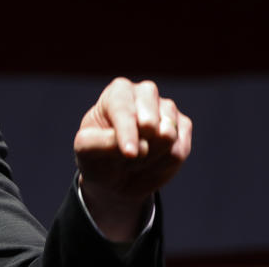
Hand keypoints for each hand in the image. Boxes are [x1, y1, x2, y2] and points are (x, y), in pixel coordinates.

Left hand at [74, 77, 192, 240]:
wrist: (116, 176)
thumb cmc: (97, 156)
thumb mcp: (86, 150)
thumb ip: (104, 144)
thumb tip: (140, 147)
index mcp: (118, 92)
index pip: (124, 109)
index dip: (128, 133)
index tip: (130, 153)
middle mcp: (144, 93)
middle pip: (150, 120)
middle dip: (139, 147)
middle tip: (127, 158)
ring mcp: (166, 109)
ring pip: (168, 135)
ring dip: (151, 157)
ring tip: (135, 161)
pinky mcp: (182, 127)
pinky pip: (179, 150)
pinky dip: (164, 164)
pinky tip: (151, 163)